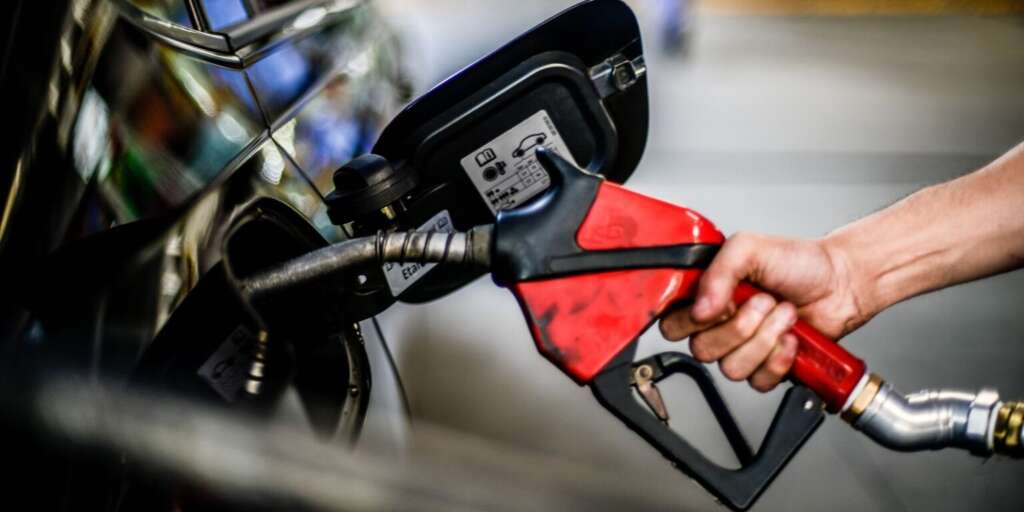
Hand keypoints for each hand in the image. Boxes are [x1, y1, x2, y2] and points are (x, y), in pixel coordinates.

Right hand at [659, 232, 867, 390]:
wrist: (841, 282)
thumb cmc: (799, 262)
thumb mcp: (750, 248)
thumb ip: (718, 271)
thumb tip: (700, 307)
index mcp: (706, 295)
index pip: (672, 323)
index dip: (691, 320)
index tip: (720, 303)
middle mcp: (720, 324)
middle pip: (701, 349)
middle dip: (739, 326)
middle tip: (762, 302)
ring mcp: (742, 348)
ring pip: (730, 368)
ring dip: (764, 339)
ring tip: (783, 315)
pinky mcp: (766, 368)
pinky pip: (757, 381)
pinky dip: (780, 359)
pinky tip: (791, 338)